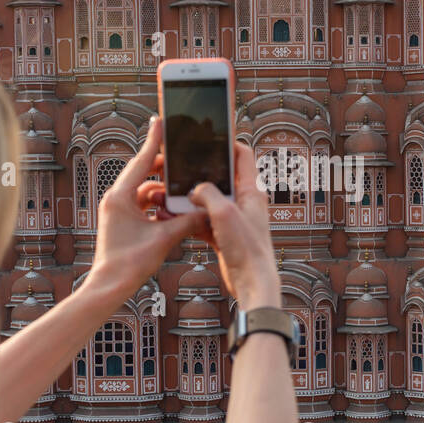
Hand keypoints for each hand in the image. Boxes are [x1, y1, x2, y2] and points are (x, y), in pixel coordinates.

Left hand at [86, 117, 203, 301]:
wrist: (109, 286)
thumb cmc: (128, 264)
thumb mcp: (164, 239)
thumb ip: (187, 221)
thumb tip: (206, 210)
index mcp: (120, 197)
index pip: (141, 161)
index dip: (155, 141)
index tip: (161, 122)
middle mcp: (115, 199)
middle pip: (143, 173)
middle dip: (164, 168)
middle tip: (182, 161)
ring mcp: (117, 209)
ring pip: (144, 190)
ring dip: (162, 190)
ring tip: (181, 190)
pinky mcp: (121, 220)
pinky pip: (142, 204)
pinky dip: (156, 204)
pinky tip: (172, 210)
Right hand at [189, 142, 279, 309]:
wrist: (252, 283)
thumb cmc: (247, 248)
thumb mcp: (224, 212)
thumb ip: (207, 194)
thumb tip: (195, 190)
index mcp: (250, 191)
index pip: (243, 156)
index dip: (227, 144)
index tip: (208, 139)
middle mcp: (244, 203)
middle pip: (221, 178)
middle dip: (200, 174)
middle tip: (182, 168)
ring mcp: (234, 219)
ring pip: (209, 201)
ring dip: (191, 199)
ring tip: (171, 195)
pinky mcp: (225, 235)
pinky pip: (204, 221)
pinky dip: (190, 219)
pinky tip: (174, 218)